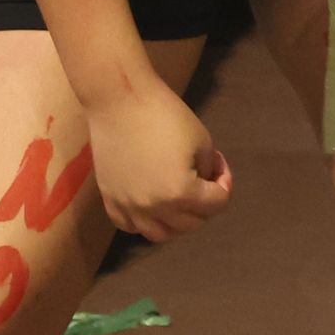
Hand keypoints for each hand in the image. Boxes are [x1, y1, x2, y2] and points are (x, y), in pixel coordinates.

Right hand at [87, 87, 235, 242]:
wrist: (120, 101)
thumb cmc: (165, 115)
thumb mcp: (202, 141)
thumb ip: (207, 172)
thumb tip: (205, 186)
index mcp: (180, 193)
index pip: (217, 204)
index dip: (225, 182)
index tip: (218, 162)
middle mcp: (154, 209)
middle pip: (191, 224)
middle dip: (204, 203)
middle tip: (203, 177)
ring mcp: (129, 208)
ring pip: (160, 234)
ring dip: (176, 220)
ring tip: (179, 197)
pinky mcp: (110, 201)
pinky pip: (130, 226)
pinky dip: (145, 221)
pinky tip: (151, 203)